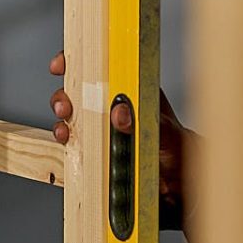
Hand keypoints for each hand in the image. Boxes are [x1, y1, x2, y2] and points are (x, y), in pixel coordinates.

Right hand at [49, 50, 193, 224]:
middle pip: (78, 93)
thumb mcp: (166, 130)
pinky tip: (68, 147)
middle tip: (64, 107)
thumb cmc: (178, 146)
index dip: (77, 62)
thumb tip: (119, 113)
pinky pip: (76, 146)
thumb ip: (142, 120)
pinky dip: (68, 146)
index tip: (62, 66)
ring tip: (65, 132)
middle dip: (64, 97)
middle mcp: (113, 107)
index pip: (101, 68)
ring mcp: (103, 129)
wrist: (180, 180)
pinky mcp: (98, 151)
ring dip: (63, 123)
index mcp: (130, 90)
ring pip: (73, 120)